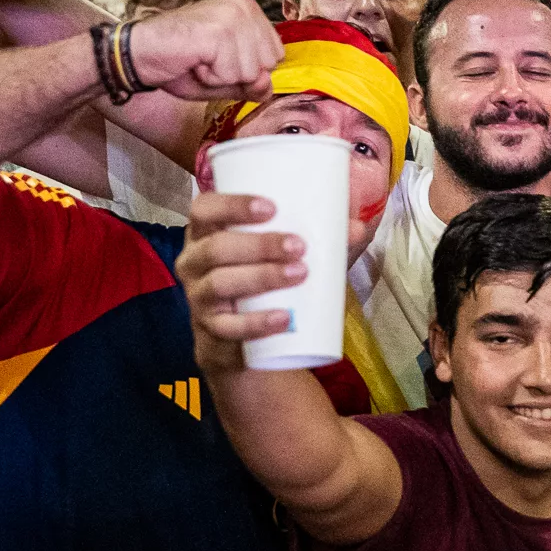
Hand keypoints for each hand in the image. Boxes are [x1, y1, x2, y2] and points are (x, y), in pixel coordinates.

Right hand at [123, 0, 282, 103]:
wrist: (138, 55)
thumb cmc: (180, 63)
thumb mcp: (226, 77)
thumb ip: (253, 82)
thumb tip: (267, 85)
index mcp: (248, 8)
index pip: (276, 55)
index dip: (247, 68)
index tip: (217, 57)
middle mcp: (243, 5)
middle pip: (268, 64)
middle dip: (237, 73)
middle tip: (206, 59)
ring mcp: (231, 16)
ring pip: (251, 72)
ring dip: (222, 76)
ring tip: (198, 60)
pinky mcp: (219, 31)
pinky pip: (232, 74)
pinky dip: (210, 78)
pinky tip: (193, 62)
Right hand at [176, 191, 306, 367]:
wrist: (249, 345)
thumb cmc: (268, 286)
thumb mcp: (292, 259)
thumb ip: (323, 242)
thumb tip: (357, 227)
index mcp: (207, 235)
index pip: (204, 210)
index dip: (231, 204)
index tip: (271, 207)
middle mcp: (194, 264)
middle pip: (216, 248)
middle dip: (258, 245)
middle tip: (298, 246)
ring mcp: (199, 301)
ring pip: (220, 285)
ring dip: (261, 277)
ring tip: (299, 274)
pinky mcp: (209, 335)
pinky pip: (227, 329)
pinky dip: (256, 324)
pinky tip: (283, 318)